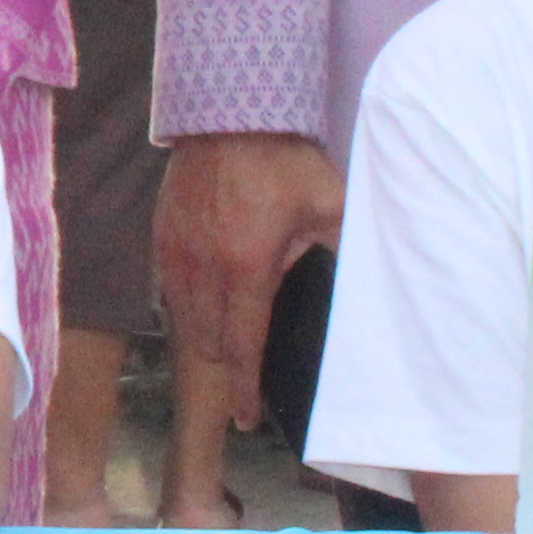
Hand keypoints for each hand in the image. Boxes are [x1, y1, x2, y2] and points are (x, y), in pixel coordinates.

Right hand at [153, 131, 341, 434]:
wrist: (230, 115)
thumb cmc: (285, 162)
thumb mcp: (330, 206)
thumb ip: (345, 251)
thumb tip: (371, 288)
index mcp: (246, 268)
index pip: (242, 345)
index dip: (243, 388)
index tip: (246, 419)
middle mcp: (204, 268)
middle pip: (208, 340)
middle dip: (226, 370)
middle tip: (241, 390)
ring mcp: (177, 251)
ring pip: (184, 318)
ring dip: (203, 342)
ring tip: (223, 354)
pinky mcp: (161, 234)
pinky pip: (169, 288)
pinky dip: (184, 310)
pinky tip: (199, 312)